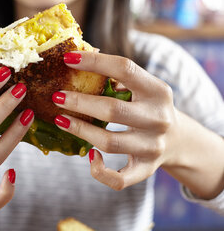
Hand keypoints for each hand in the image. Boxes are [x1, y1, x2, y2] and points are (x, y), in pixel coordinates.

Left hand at [53, 51, 178, 189]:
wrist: (179, 140)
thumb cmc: (148, 107)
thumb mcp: (143, 87)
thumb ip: (118, 76)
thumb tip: (78, 60)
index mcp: (158, 91)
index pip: (124, 69)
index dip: (94, 62)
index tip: (67, 58)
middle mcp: (158, 119)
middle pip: (112, 110)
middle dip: (79, 102)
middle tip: (57, 96)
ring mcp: (153, 147)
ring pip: (109, 142)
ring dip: (79, 130)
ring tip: (60, 119)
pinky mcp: (145, 169)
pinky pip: (118, 178)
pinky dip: (100, 170)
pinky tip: (90, 156)